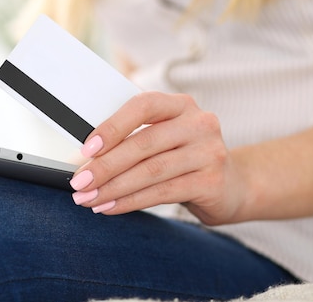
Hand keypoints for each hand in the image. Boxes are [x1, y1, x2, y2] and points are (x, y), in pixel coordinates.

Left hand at [69, 91, 248, 225]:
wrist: (232, 185)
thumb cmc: (187, 158)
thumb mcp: (166, 137)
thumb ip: (135, 137)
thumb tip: (87, 155)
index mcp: (181, 105)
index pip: (143, 106)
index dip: (112, 126)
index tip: (86, 148)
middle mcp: (199, 123)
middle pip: (143, 143)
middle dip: (105, 165)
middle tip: (80, 182)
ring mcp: (209, 152)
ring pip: (151, 171)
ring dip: (113, 188)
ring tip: (89, 199)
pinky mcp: (211, 182)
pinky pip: (162, 193)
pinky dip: (131, 202)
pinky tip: (110, 207)